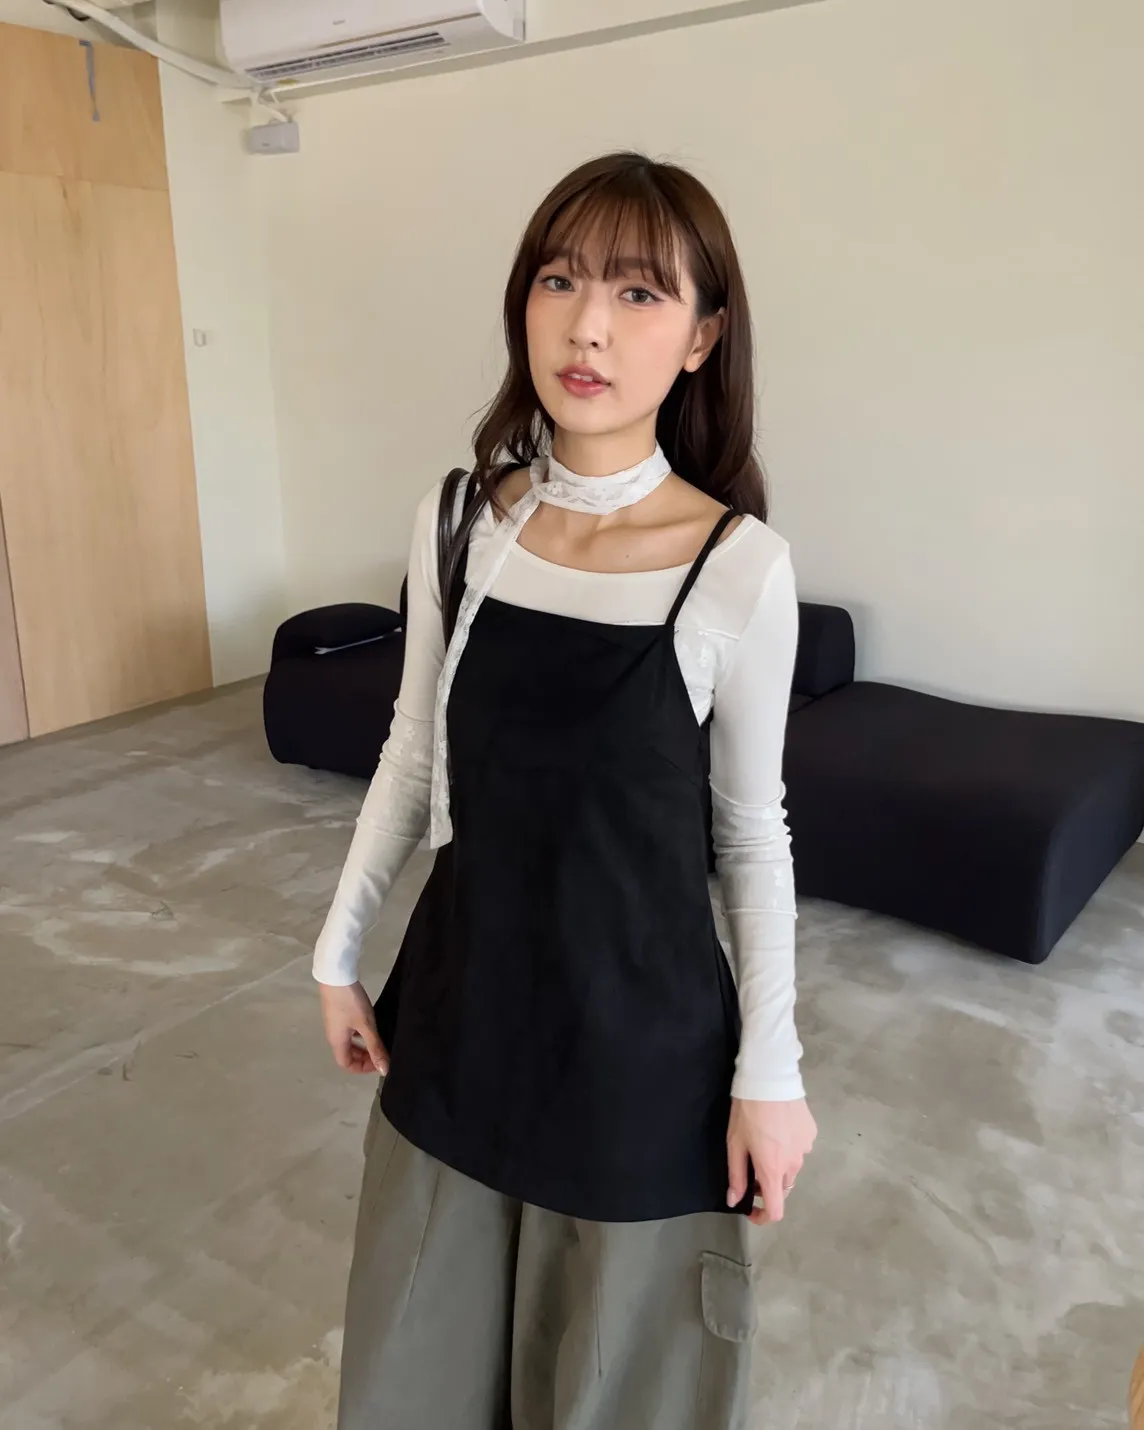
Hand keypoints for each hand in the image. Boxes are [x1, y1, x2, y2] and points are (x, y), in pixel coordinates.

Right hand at [318, 981, 388, 1075]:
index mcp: (337, 1042)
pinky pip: (348, 1031)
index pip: (346, 1065)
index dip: (362, 1068)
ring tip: (378, 1040)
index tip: (379, 1062)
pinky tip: (370, 1025)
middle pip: (348, 1054)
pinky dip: (359, 1034)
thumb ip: (375, 1047)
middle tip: (382, 1052)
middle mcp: (333, 1036)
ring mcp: (334, 1024)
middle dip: (364, 1057)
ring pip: (349, 1042)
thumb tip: (384, 1070)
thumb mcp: (366, 1025)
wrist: (336, 976)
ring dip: (362, 1045)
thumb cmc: (350, 1002)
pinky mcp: (337, 1013)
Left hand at [727, 1097, 816, 1224]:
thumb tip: (734, 1199)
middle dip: (767, 1184)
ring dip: (779, 1164)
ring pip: (792, 1168)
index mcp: (772, 1170)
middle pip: (783, 1187)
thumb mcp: (735, 1143)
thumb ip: (736, 1175)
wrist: (770, 1078)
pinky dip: (789, 1147)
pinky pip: (800, 1149)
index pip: (776, 1210)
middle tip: (751, 1166)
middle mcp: (793, 1165)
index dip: (763, 1217)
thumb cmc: (747, 1111)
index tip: (752, 1209)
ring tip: (764, 1141)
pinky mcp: (811, 1133)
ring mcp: (806, 1148)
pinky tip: (778, 1128)